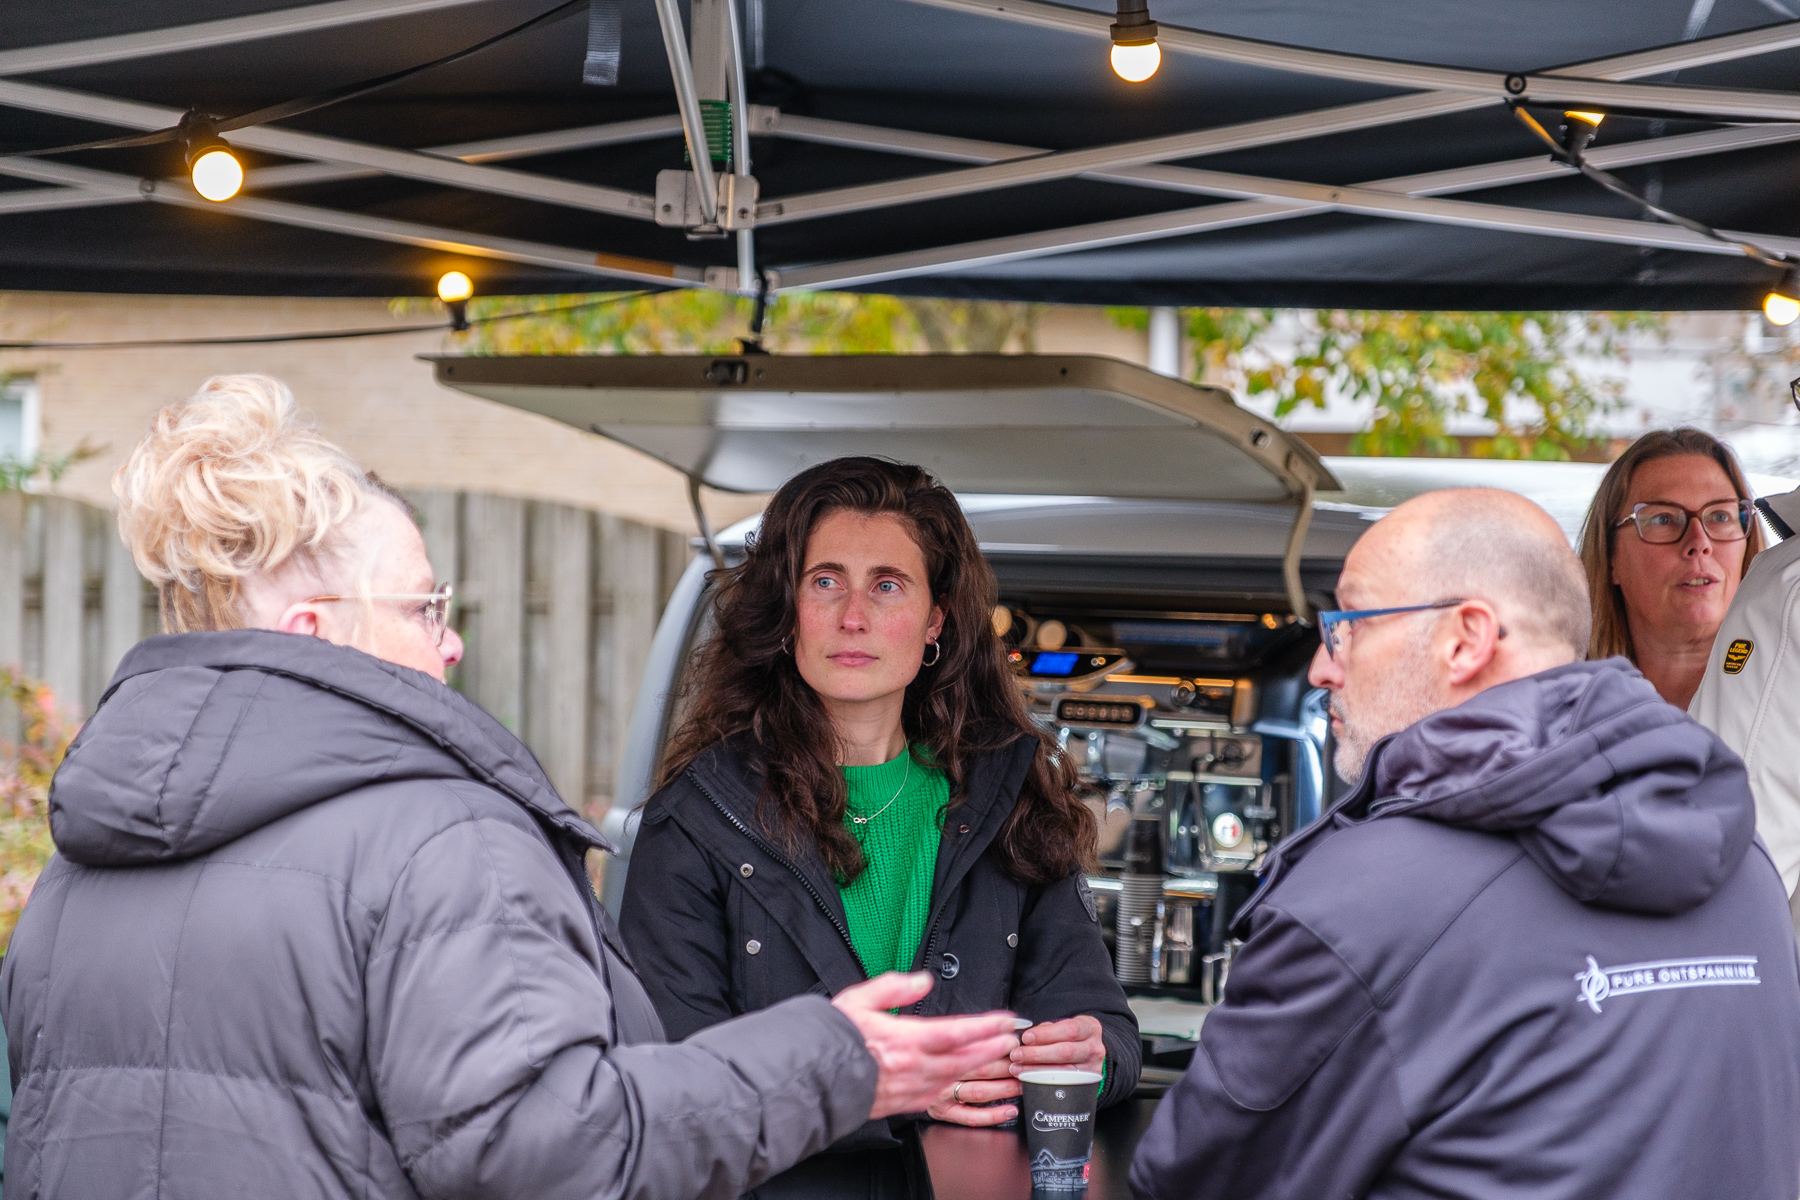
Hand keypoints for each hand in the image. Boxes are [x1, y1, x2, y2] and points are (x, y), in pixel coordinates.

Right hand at [831, 972, 1019, 1120]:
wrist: (810, 1077)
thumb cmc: (832, 1039)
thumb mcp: (860, 999)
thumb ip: (894, 987)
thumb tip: (922, 980)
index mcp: (905, 1040)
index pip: (957, 1031)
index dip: (985, 1026)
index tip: (1004, 1020)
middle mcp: (912, 1067)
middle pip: (963, 1059)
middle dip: (990, 1049)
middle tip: (1010, 1040)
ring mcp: (908, 1089)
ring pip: (952, 1079)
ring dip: (976, 1067)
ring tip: (992, 1058)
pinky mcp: (900, 1103)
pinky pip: (934, 1095)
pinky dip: (951, 1085)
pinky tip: (956, 1080)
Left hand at [1010, 1014, 1105, 1077]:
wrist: (1087, 1053)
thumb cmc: (1068, 1037)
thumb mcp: (1062, 1026)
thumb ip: (1046, 1030)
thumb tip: (1025, 1039)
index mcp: (1090, 1028)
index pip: (1069, 1030)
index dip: (1046, 1034)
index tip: (1026, 1038)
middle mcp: (1095, 1048)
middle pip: (1066, 1052)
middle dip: (1037, 1054)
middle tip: (1016, 1055)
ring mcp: (1093, 1069)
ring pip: (1064, 1072)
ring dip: (1036, 1070)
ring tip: (1017, 1068)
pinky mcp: (1087, 1085)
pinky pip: (1063, 1086)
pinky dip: (1042, 1082)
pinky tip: (1027, 1079)